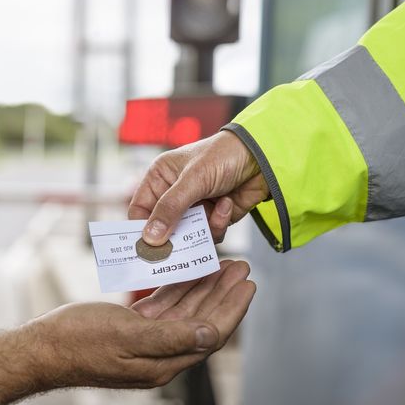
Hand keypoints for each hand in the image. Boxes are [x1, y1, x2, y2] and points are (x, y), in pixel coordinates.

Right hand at [28, 259, 254, 389]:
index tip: (248, 284)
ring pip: (185, 313)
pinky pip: (163, 309)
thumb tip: (211, 335)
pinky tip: (186, 272)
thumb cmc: (78, 341)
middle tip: (241, 267)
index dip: (232, 308)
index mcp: (162, 362)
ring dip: (204, 289)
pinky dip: (177, 290)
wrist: (42, 349)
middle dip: (223, 294)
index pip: (210, 333)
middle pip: (203, 321)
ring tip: (222, 264)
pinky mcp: (132, 331)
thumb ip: (170, 337)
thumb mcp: (125, 335)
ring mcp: (146, 344)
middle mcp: (160, 356)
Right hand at [128, 131, 268, 244]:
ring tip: (214, 211)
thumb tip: (149, 238)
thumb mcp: (193, 180)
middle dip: (175, 236)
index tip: (147, 249)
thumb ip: (170, 208)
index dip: (141, 229)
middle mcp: (175, 194)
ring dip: (202, 229)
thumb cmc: (223, 155)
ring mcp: (195, 207)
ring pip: (188, 235)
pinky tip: (227, 204)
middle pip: (163, 228)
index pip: (141, 210)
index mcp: (160, 178)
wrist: (263, 157)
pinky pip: (209, 234)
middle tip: (181, 248)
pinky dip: (219, 224)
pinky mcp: (214, 217)